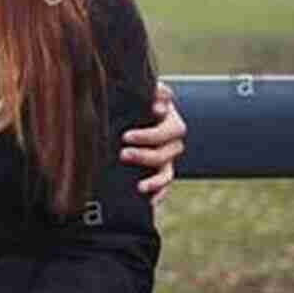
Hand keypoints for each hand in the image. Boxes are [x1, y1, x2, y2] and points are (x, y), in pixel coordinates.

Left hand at [120, 79, 185, 206]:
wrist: (125, 113)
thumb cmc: (131, 98)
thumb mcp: (136, 91)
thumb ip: (148, 90)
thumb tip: (162, 98)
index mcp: (168, 118)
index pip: (169, 128)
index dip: (152, 134)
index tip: (127, 137)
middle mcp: (170, 139)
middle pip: (168, 150)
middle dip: (146, 154)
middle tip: (123, 153)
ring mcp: (166, 156)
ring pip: (168, 171)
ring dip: (155, 179)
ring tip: (139, 186)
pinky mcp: (159, 171)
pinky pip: (164, 186)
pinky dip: (159, 194)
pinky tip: (150, 202)